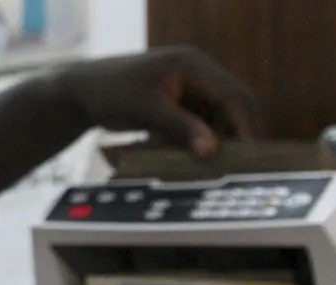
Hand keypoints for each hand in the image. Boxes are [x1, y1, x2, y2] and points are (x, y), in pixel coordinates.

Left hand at [53, 45, 262, 156]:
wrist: (84, 91)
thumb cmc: (111, 93)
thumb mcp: (147, 110)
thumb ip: (181, 128)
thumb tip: (212, 150)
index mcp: (194, 65)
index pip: (232, 95)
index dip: (244, 124)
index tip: (252, 153)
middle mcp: (198, 73)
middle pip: (232, 105)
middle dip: (238, 134)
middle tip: (245, 166)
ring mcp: (191, 88)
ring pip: (219, 118)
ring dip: (219, 140)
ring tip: (222, 168)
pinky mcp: (181, 104)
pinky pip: (201, 124)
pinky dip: (201, 141)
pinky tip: (198, 161)